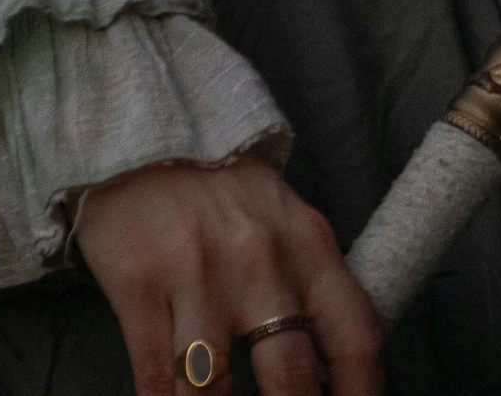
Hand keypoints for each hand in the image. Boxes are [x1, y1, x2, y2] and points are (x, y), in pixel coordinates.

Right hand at [76, 152, 381, 395]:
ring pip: (213, 392)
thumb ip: (309, 287)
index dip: (361, 394)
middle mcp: (260, 259)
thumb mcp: (284, 223)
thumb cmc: (222, 188)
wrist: (142, 130)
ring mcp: (197, 273)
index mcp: (308, 243)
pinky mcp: (139, 283)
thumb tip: (329, 374)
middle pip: (290, 377)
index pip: (355, 337)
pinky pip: (156, 379)